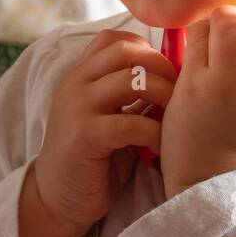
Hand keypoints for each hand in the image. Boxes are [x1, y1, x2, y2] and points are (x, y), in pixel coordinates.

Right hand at [32, 30, 178, 236]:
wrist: (56, 196)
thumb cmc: (93, 157)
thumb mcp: (109, 117)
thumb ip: (131, 96)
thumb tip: (175, 80)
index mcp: (82, 75)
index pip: (114, 40)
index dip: (146, 49)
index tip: (165, 74)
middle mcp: (77, 84)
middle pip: (125, 51)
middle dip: (161, 66)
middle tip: (178, 93)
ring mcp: (78, 108)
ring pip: (131, 80)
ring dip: (163, 95)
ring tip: (175, 117)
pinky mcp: (84, 136)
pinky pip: (129, 123)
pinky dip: (153, 131)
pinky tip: (159, 146)